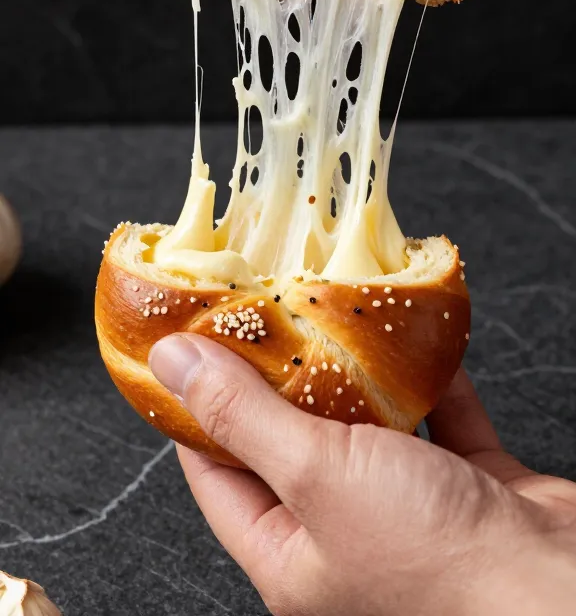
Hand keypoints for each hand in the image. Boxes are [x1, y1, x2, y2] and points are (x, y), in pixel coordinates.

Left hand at [149, 334, 575, 615]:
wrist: (554, 587)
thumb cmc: (433, 559)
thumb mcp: (316, 474)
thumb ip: (244, 414)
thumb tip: (173, 363)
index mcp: (291, 557)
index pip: (218, 474)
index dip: (199, 407)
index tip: (193, 346)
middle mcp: (344, 539)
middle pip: (293, 444)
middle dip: (280, 376)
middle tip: (263, 311)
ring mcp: (408, 514)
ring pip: (367, 429)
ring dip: (356, 374)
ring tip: (333, 313)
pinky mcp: (467, 489)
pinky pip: (438, 421)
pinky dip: (429, 380)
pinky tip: (418, 338)